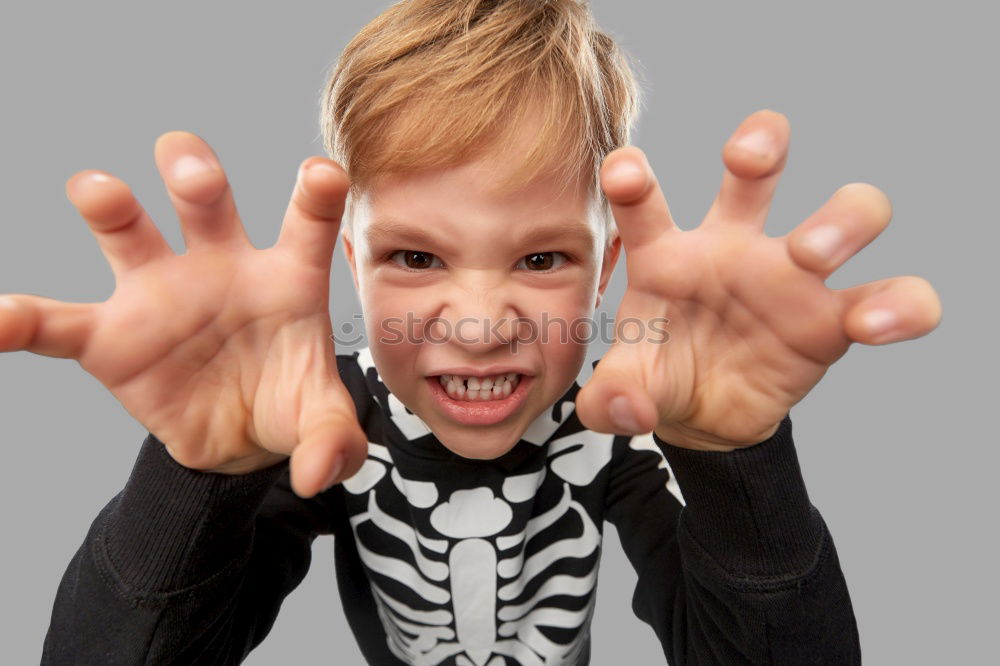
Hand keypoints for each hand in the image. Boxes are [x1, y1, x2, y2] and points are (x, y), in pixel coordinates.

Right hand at [0, 132, 365, 495]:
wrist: (236, 439)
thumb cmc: (287, 404)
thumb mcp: (322, 424)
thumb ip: (334, 442)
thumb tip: (320, 474)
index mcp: (286, 277)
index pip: (306, 224)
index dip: (317, 195)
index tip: (321, 174)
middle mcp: (221, 267)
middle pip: (205, 203)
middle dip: (195, 175)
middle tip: (190, 171)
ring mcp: (160, 295)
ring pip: (129, 234)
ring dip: (111, 205)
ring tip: (93, 188)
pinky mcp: (111, 340)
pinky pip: (55, 325)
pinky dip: (21, 321)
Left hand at [576, 110, 942, 450]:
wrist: (706, 417)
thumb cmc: (660, 378)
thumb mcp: (625, 392)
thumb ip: (611, 400)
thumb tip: (629, 410)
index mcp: (668, 256)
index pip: (645, 205)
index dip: (632, 179)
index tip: (624, 169)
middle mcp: (732, 249)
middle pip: (756, 172)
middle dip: (761, 147)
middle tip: (750, 160)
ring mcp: (791, 277)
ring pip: (844, 215)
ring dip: (839, 221)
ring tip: (811, 254)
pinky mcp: (835, 319)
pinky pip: (891, 296)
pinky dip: (899, 304)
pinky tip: (873, 324)